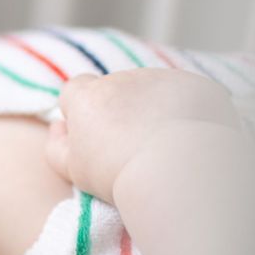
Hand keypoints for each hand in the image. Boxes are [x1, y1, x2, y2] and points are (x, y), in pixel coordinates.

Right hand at [44, 69, 240, 203]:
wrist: (177, 173)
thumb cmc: (118, 176)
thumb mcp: (73, 169)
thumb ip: (57, 145)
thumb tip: (58, 127)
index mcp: (89, 96)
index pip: (76, 89)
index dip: (83, 111)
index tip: (96, 136)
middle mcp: (123, 79)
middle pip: (116, 89)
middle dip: (122, 110)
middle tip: (133, 148)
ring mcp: (163, 79)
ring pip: (153, 91)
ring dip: (155, 110)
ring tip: (165, 148)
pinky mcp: (197, 85)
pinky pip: (188, 95)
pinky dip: (188, 113)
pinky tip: (190, 141)